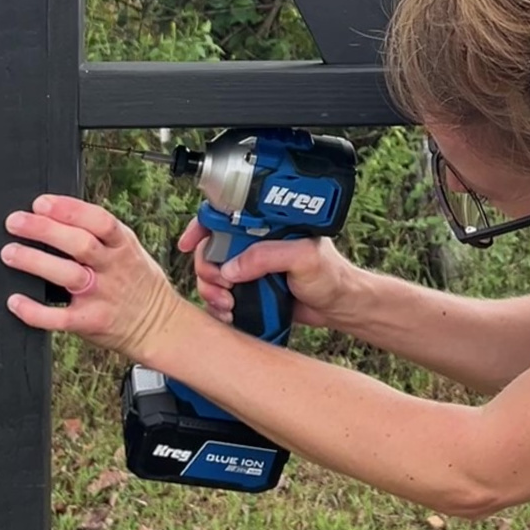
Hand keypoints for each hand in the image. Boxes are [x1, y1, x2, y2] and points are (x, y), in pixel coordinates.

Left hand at [1, 195, 186, 359]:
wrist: (159, 326)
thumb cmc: (138, 283)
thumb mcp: (131, 251)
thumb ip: (102, 235)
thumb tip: (59, 214)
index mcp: (124, 246)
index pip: (99, 220)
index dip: (69, 209)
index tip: (41, 203)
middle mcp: (113, 268)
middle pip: (80, 244)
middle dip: (45, 230)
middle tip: (15, 222)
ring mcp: (102, 295)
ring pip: (68, 275)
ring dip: (35, 262)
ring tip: (9, 252)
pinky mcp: (91, 322)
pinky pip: (58, 318)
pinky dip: (34, 310)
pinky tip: (15, 301)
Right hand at [176, 219, 361, 329]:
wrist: (339, 307)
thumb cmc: (331, 275)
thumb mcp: (303, 258)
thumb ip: (267, 256)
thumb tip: (231, 268)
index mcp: (267, 226)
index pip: (226, 217)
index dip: (202, 228)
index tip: (189, 244)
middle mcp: (256, 244)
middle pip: (212, 249)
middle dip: (207, 269)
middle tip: (221, 286)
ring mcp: (252, 267)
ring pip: (214, 274)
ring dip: (212, 291)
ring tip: (227, 303)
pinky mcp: (251, 289)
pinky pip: (222, 294)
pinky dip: (218, 305)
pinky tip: (228, 312)